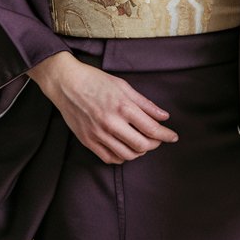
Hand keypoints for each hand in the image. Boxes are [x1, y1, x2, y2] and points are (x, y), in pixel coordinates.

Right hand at [27, 51, 178, 163]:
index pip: (151, 129)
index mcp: (123, 107)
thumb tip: (164, 117)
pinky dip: (122, 157)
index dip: (166, 135)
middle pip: (142, 146)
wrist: (66, 83)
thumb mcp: (124, 86)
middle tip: (157, 139)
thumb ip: (145, 104)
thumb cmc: (96, 81)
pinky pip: (110, 158)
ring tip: (142, 143)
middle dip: (154, 144)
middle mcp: (111, 123)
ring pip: (127, 155)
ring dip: (139, 152)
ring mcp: (98, 134)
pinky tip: (125, 148)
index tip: (173, 137)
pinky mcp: (88, 141)